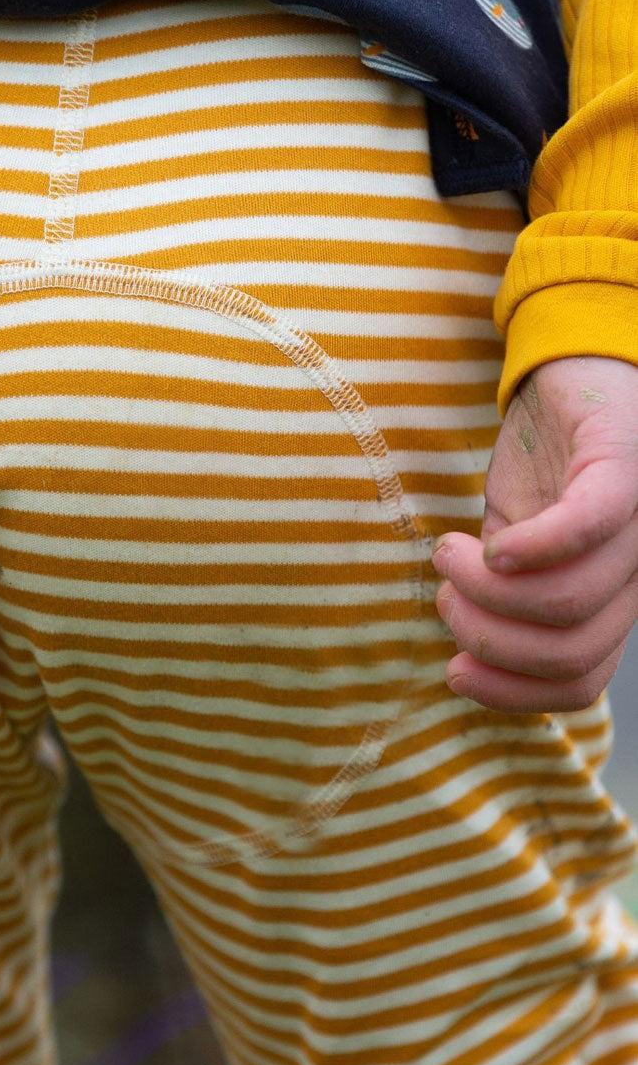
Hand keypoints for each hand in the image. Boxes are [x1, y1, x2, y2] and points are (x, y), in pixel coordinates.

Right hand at [431, 355, 637, 712]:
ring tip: (449, 553)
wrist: (572, 370)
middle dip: (487, 640)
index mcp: (614, 599)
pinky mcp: (624, 470)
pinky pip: (584, 529)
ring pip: (567, 603)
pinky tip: (489, 544)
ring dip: (485, 592)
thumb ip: (507, 597)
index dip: (512, 693)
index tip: (454, 670)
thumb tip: (466, 657)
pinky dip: (530, 548)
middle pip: (569, 652)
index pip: (581, 682)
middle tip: (445, 596)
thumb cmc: (543, 460)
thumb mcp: (517, 542)